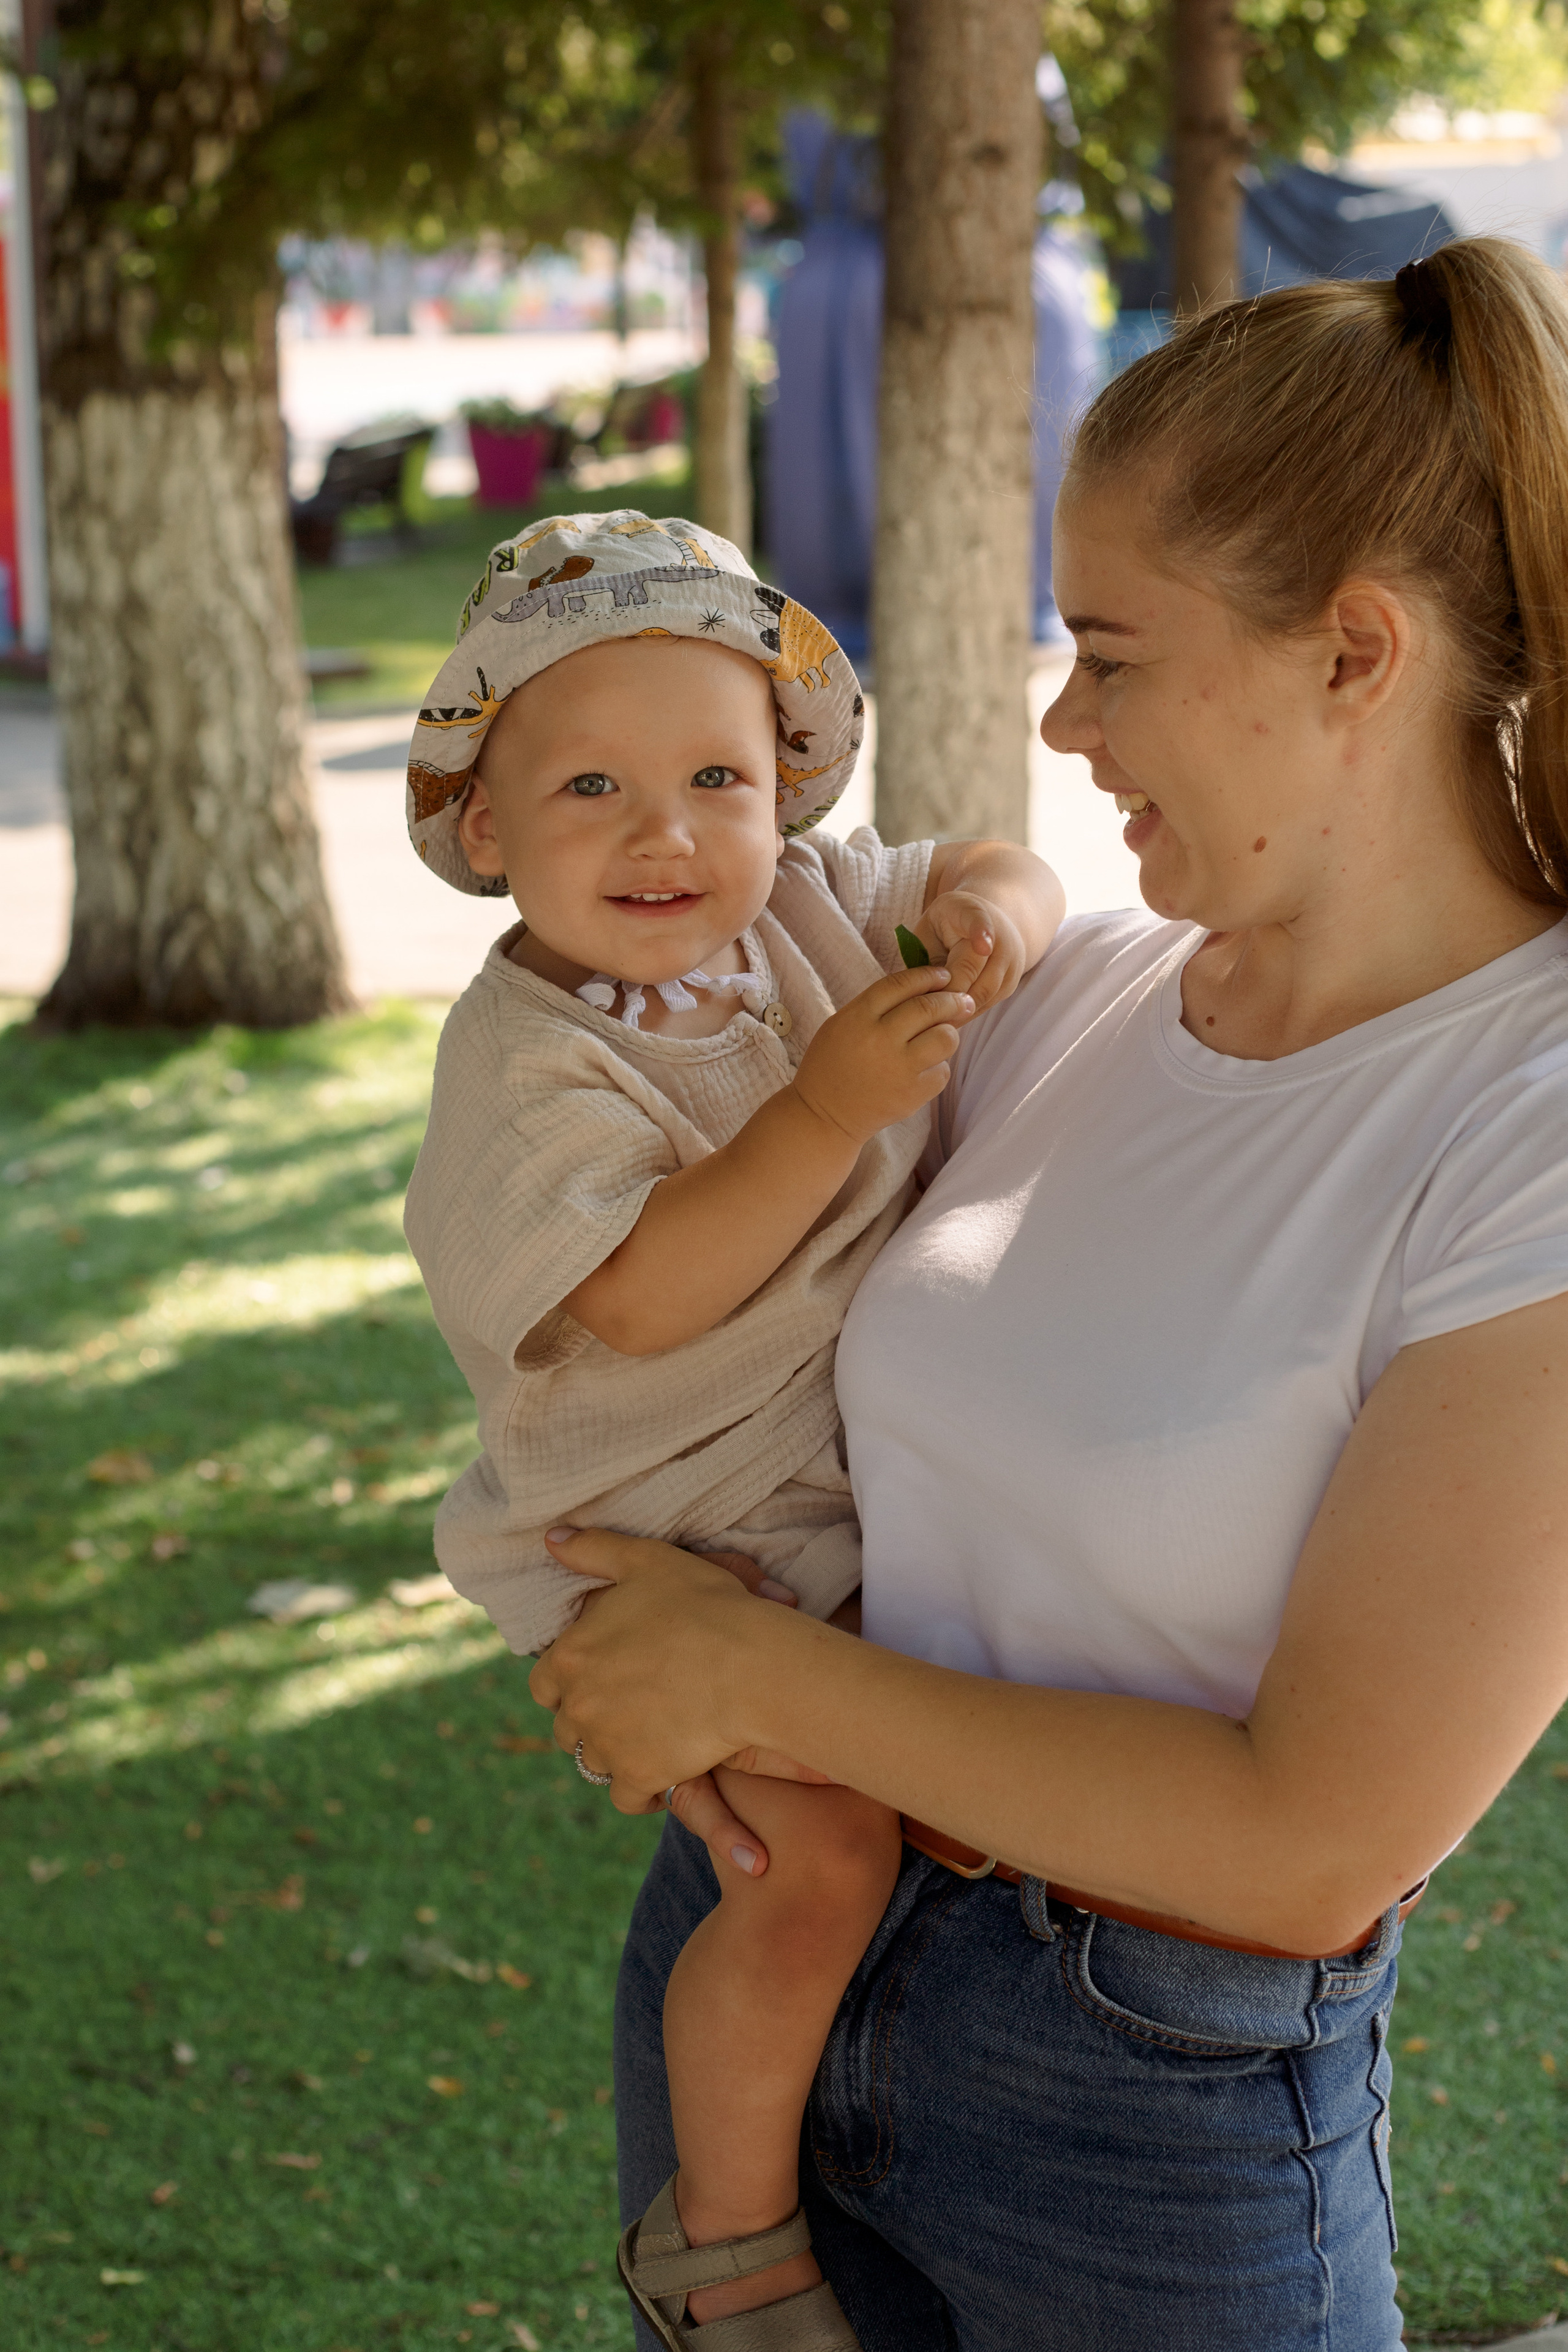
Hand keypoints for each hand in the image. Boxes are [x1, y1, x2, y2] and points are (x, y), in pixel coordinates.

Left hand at [529, 1528, 818, 1808]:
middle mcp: (578, 1705)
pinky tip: (662, 1772)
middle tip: (628, 1707)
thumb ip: (594, 1549)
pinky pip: (626, 1797)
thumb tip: (552, 1538)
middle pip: (567, 1727)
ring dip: (614, 1752)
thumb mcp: (647, 1560)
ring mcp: (608, 1745)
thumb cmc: (704, 1605)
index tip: (600, 1677)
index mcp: (569, 1655)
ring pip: (594, 1762)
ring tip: (647, 1736)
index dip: (569, 1682)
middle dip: (591, 1719)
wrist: (752, 1663)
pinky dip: (640, 1790)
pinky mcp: (641, 1776)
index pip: (544, 1682)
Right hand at [791, 963, 971, 1147]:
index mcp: (858, 1017)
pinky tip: (925, 1069)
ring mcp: (898, 1068)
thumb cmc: (833, 1065)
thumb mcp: (842, 1024)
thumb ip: (878, 1007)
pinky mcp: (911, 1094)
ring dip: (950, 1032)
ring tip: (943, 1036)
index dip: (927, 976)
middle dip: (952, 1000)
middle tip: (962, 1001)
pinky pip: (942, 1071)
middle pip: (928, 1007)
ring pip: (945, 1037)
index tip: (943, 976)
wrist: (824, 1116)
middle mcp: (879, 1039)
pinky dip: (938, 1067)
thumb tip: (927, 990)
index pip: (901, 984)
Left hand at [907, 892, 1027, 1013]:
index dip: (982, 932)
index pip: (978, 920)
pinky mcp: (1011, 982)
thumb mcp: (932, 926)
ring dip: (956, 1010)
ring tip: (931, 1024)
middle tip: (922, 1014)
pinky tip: (946, 1021)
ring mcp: (1010, 960)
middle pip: (975, 970)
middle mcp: (999, 935)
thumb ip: (925, 952)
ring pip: (983, 993)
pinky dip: (966, 1014)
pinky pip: (987, 1004)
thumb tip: (916, 992)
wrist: (992, 924)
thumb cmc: (948, 926)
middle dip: (948, 993)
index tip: (984, 946)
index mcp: (971, 912)